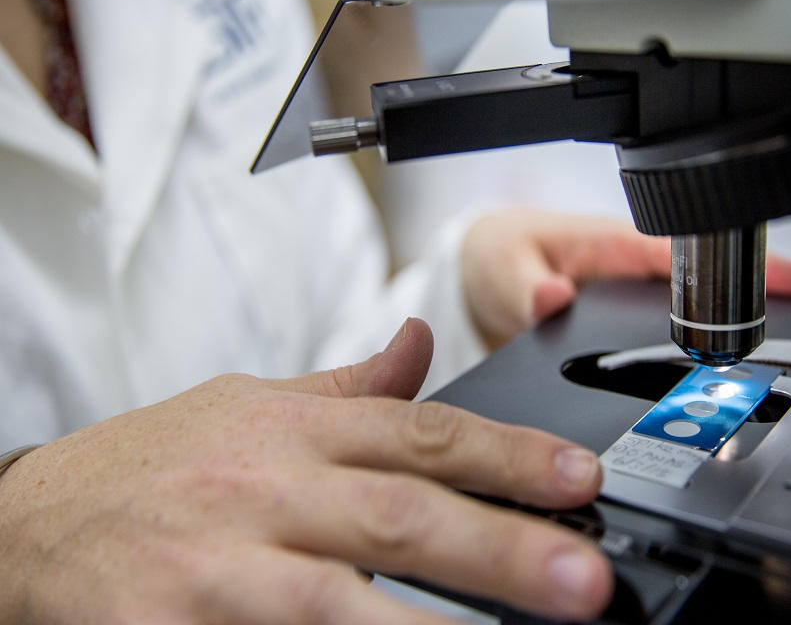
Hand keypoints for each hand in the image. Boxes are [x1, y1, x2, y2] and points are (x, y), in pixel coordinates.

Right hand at [0, 319, 611, 623]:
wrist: (29, 522)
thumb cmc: (153, 465)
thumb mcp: (253, 405)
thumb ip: (349, 388)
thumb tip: (422, 342)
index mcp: (296, 432)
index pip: (422, 433)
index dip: (507, 455)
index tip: (579, 478)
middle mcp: (266, 492)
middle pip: (399, 514)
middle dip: (498, 546)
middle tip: (583, 577)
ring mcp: (218, 567)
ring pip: (335, 599)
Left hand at [462, 208, 790, 348]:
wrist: (484, 282)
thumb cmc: (501, 257)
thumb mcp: (507, 269)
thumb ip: (527, 288)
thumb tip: (550, 297)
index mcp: (616, 245)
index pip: (692, 251)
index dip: (746, 267)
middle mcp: (636, 274)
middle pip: (714, 287)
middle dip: (765, 306)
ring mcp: (639, 304)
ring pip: (703, 316)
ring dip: (742, 334)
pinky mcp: (631, 333)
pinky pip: (678, 342)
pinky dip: (708, 358)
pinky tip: (731, 387)